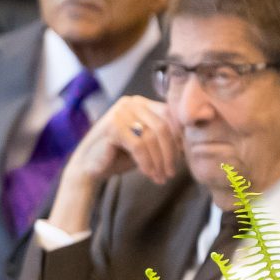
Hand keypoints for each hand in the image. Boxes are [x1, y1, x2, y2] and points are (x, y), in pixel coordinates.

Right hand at [47, 97, 182, 233]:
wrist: (88, 166)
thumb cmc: (118, 156)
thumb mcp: (145, 144)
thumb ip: (163, 138)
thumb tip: (191, 142)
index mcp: (140, 102)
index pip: (170, 115)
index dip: (179, 138)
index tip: (181, 159)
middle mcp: (130, 102)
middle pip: (163, 126)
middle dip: (170, 153)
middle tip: (171, 173)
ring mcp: (120, 112)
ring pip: (153, 137)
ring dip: (160, 161)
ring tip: (161, 177)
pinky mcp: (113, 127)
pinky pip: (139, 146)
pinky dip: (147, 163)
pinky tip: (149, 175)